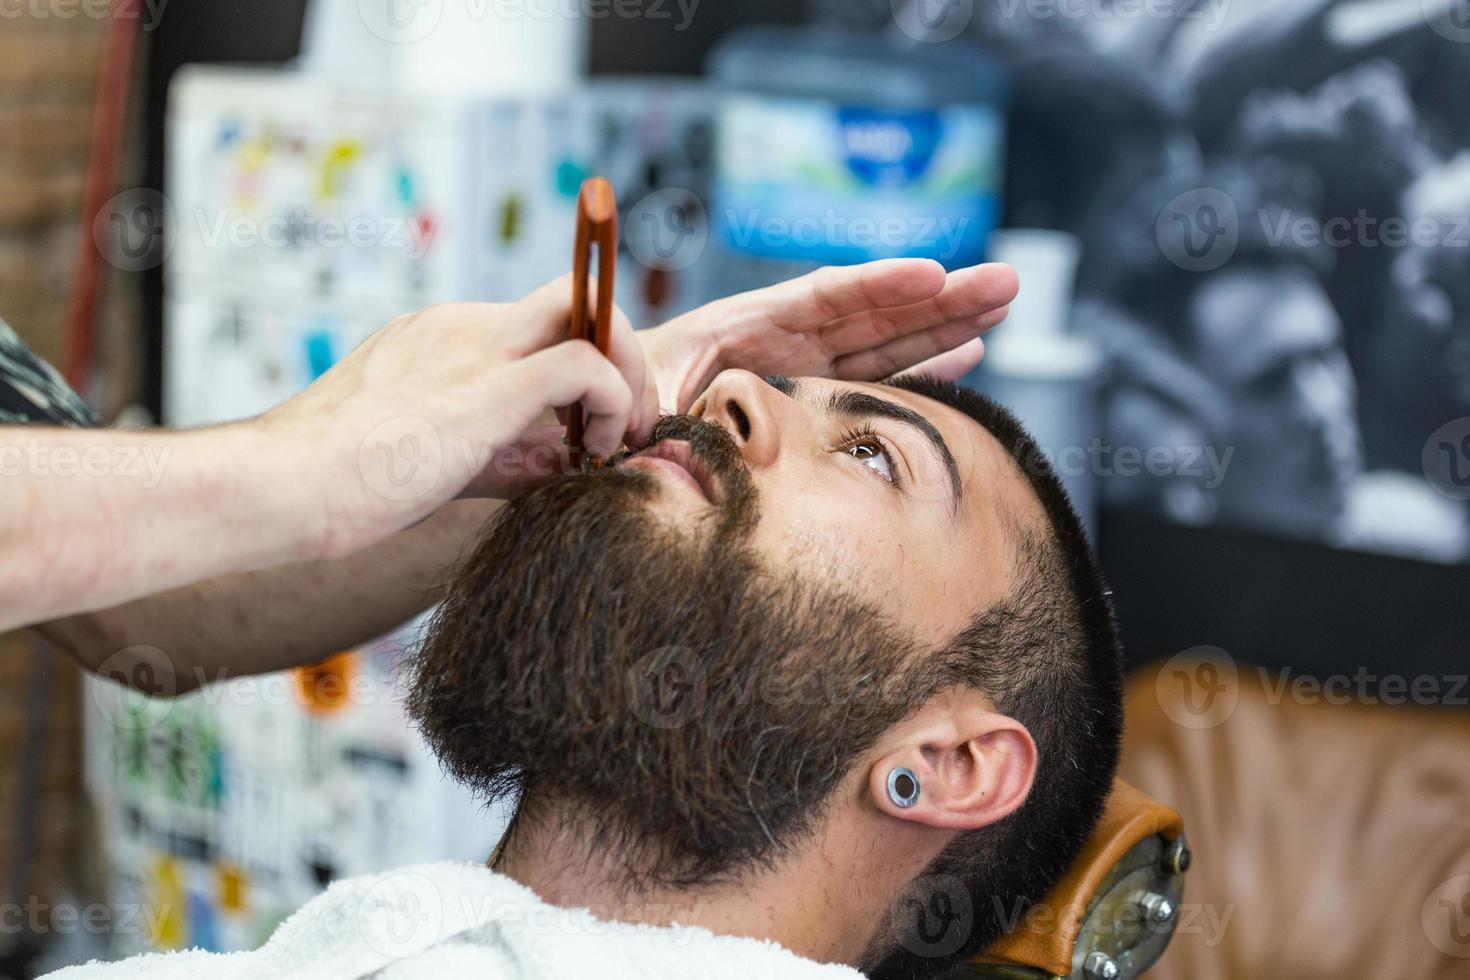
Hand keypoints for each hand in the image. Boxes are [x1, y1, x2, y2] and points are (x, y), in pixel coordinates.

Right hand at [263, 274, 656, 556]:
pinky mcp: (487, 385)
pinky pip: (588, 361)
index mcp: (438, 339)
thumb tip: (571, 463)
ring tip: (622, 439)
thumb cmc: (336, 490)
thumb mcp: (433, 458)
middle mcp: (459, 327)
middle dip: (621, 351)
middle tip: (631, 424)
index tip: (595, 426)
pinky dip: (615, 402)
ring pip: (589, 308)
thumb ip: (502, 452)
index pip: (537, 326)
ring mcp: (473, 347)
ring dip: (628, 371)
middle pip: (572, 298)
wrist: (278, 488)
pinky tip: (597, 453)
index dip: (584, 367)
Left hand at [639, 258, 1017, 412]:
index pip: (823, 299)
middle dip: (940, 297)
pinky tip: (965, 354)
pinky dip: (918, 368)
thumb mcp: (628, 387)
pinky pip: (871, 378)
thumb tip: (667, 410)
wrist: (601, 426)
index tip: (931, 275)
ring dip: (945, 323)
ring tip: (1003, 302)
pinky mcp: (808, 396)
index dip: (879, 287)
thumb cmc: (611, 403)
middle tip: (1006, 280)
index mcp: (742, 327)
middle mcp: (781, 341)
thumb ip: (654, 389)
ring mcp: (800, 366)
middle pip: (872, 312)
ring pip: (885, 340)